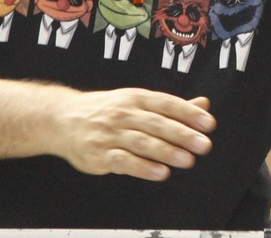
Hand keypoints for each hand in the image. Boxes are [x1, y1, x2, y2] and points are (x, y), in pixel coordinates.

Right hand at [50, 89, 214, 181]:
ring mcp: (110, 134)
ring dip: (167, 152)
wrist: (62, 119)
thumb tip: (204, 104)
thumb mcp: (137, 101)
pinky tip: (161, 173)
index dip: (189, 113)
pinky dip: (143, 168)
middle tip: (204, 145)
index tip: (209, 124)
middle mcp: (124, 114)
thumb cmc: (107, 110)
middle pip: (158, 124)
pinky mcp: (98, 154)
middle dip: (183, 135)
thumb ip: (171, 107)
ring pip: (142, 143)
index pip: (167, 104)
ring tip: (188, 160)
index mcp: (136, 98)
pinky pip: (124, 161)